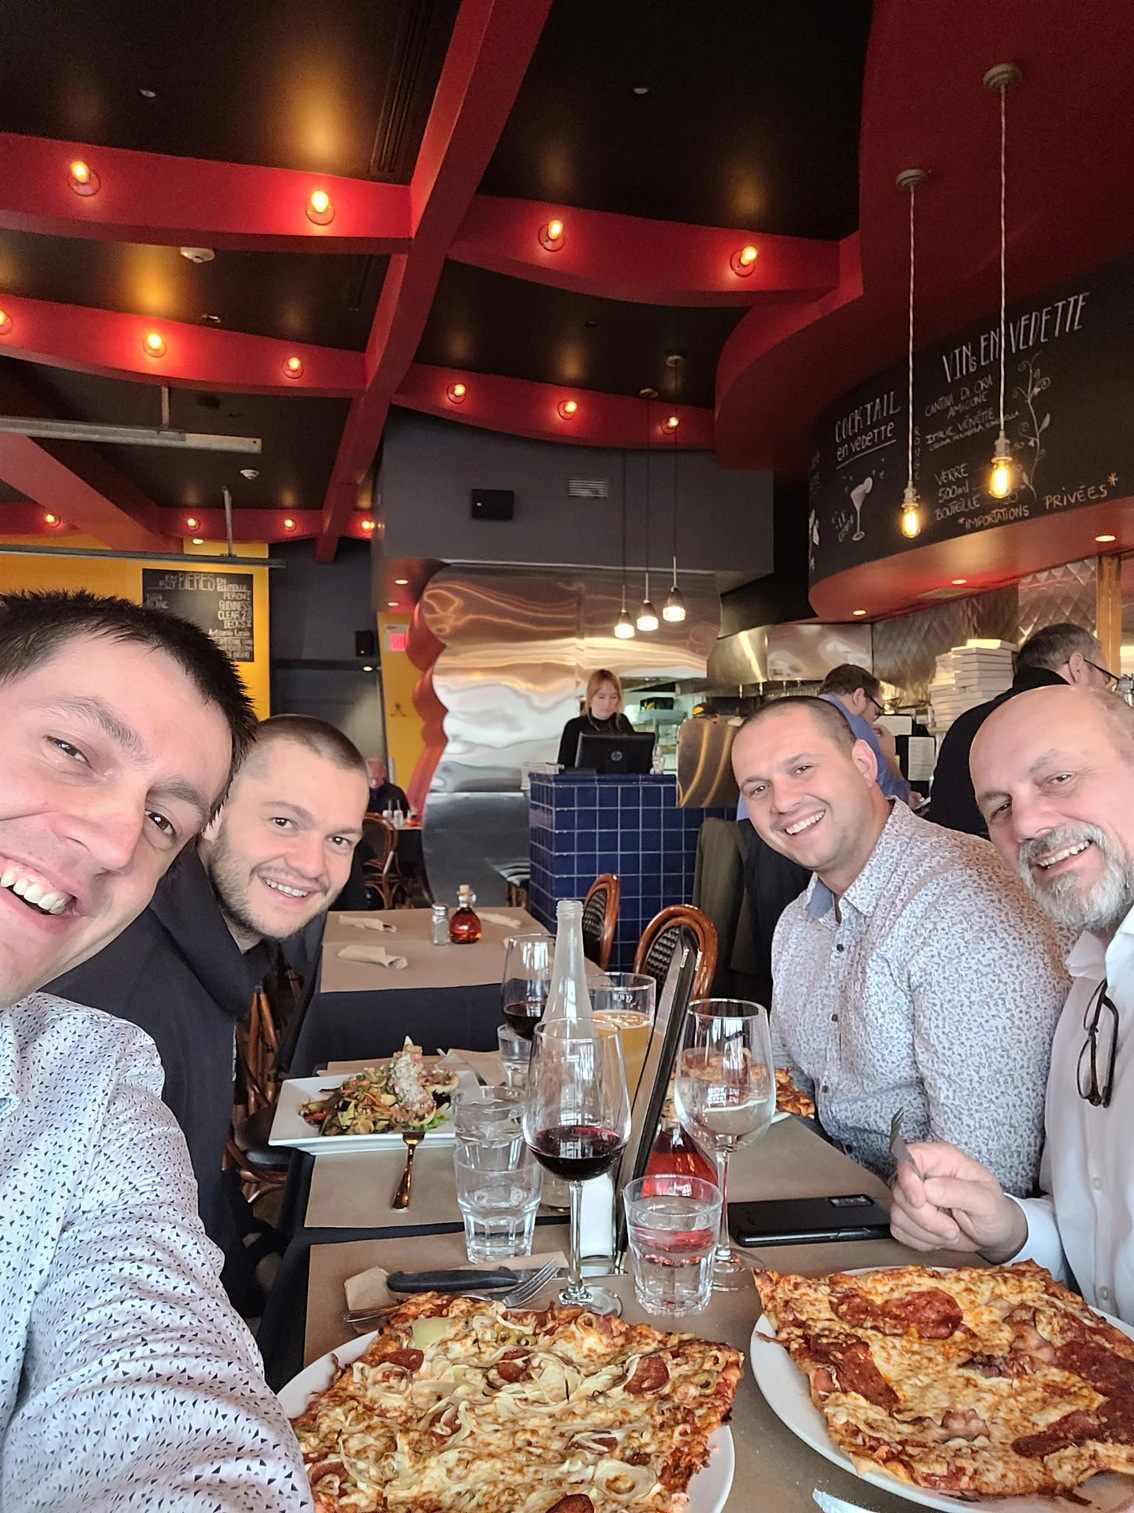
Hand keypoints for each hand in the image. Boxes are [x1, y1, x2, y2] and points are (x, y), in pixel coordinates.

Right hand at [890, 1141, 1027, 1260]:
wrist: (992, 1233)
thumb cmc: (993, 1211)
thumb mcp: (987, 1202)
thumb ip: (960, 1192)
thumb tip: (929, 1188)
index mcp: (942, 1158)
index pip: (909, 1155)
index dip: (908, 1178)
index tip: (920, 1201)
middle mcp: (922, 1173)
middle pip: (901, 1192)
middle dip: (926, 1218)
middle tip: (952, 1229)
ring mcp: (911, 1194)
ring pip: (897, 1214)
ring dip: (926, 1233)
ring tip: (950, 1232)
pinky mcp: (906, 1215)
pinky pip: (898, 1230)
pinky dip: (920, 1240)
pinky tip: (938, 1237)